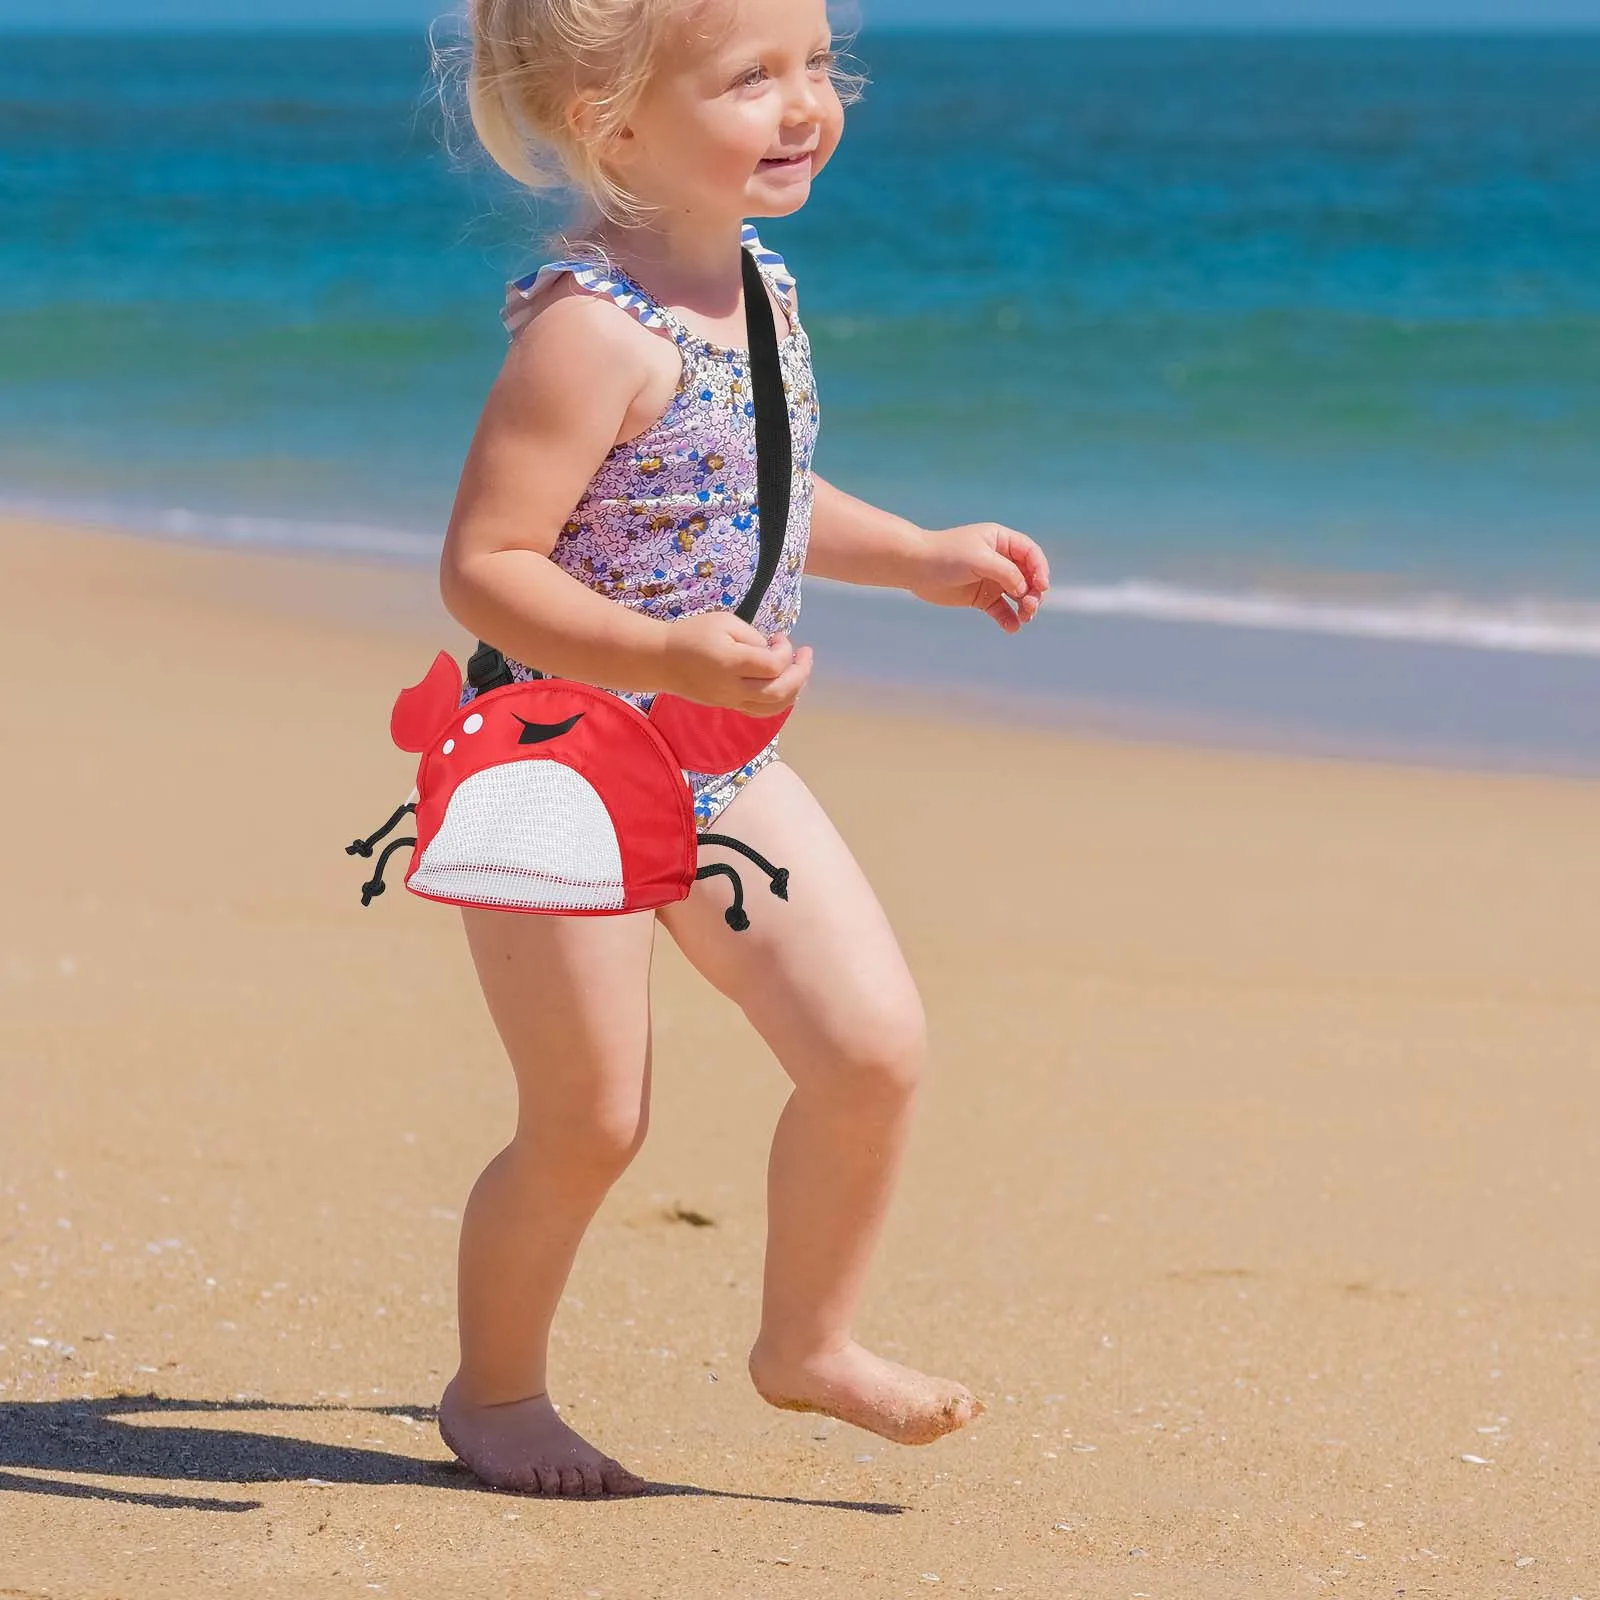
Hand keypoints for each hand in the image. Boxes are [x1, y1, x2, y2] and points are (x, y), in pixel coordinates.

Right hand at [660, 611, 813, 714]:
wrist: (661, 661)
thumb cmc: (692, 634)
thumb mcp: (724, 622)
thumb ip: (753, 637)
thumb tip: (773, 652)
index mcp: (730, 663)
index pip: (774, 665)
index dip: (786, 651)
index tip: (778, 637)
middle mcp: (733, 688)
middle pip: (780, 693)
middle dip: (801, 673)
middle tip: (804, 654)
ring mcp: (731, 701)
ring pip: (774, 708)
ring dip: (795, 690)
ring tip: (799, 671)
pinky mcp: (729, 706)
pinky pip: (762, 711)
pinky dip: (780, 700)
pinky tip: (783, 684)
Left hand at [907, 523, 1050, 633]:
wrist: (915, 567)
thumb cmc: (947, 555)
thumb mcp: (980, 559)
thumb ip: (1006, 572)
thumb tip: (1025, 590)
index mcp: (1001, 541)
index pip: (1030, 554)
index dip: (1040, 570)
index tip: (1041, 587)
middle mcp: (999, 559)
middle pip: (1028, 576)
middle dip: (1034, 592)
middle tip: (1030, 607)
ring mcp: (991, 579)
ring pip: (1018, 595)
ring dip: (1025, 607)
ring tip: (1024, 618)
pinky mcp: (981, 598)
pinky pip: (1001, 609)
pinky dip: (1009, 619)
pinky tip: (1012, 628)